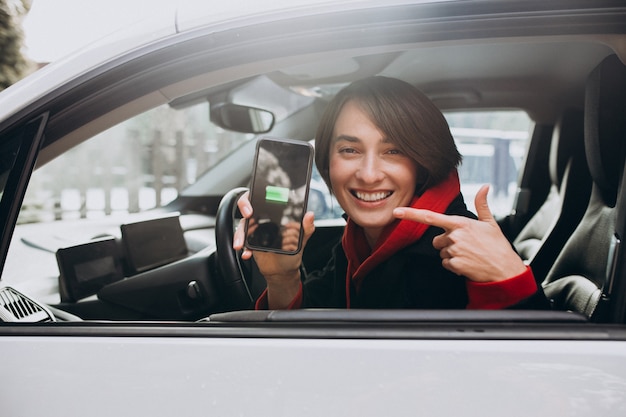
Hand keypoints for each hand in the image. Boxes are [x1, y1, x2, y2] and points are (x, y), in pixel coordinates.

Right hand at [233, 191, 315, 307]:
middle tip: (247, 216)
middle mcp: (263, 220)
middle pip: (247, 208)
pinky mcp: (250, 242)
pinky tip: (247, 253)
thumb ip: (306, 228)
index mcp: (274, 215)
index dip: (254, 198)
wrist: (283, 271)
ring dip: (240, 234)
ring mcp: (255, 231)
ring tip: (241, 244)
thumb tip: (310, 215)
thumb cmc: (291, 253)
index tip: (254, 206)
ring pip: (242, 226)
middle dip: (243, 208)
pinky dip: (243, 248)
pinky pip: (243, 242)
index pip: (262, 198)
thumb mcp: (301, 240)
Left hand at [393, 185, 525, 281]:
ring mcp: (454, 251)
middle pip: (437, 240)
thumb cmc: (497, 246)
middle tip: (466, 246)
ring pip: (441, 252)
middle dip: (447, 243)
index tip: (397, 211)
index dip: (411, 214)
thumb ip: (482, 205)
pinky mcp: (454, 264)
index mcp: (460, 223)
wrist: (505, 270)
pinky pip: (446, 264)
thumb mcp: (490, 223)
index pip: (430, 217)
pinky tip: (468, 264)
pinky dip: (454, 265)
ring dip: (452, 255)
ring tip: (469, 255)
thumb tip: (485, 187)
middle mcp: (455, 236)